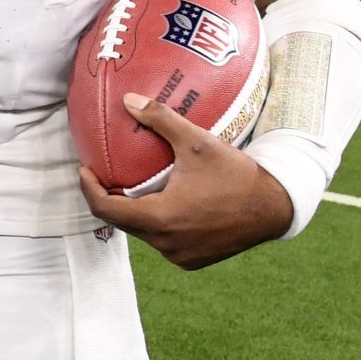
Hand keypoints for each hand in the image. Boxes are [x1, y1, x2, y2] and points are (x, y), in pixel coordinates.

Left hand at [78, 93, 294, 270]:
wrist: (275, 208)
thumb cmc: (236, 174)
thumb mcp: (196, 142)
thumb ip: (160, 119)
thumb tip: (128, 100)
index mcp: (161, 219)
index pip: (105, 209)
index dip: (89, 189)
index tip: (85, 170)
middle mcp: (167, 244)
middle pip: (122, 222)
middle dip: (109, 198)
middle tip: (106, 173)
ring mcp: (181, 256)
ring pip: (143, 233)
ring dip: (134, 211)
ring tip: (132, 185)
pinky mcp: (194, 260)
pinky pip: (164, 241)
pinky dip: (157, 223)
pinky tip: (161, 202)